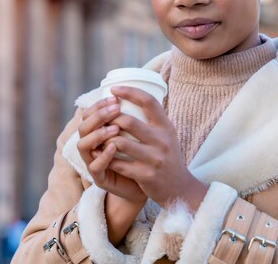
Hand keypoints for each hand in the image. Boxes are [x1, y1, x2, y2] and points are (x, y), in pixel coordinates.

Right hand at [77, 96, 146, 204]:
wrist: (154, 185)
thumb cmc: (146, 155)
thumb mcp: (143, 133)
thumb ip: (138, 115)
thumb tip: (146, 88)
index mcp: (99, 132)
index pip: (89, 114)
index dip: (98, 104)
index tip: (115, 96)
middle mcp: (92, 146)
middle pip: (83, 126)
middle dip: (98, 116)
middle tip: (115, 109)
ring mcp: (94, 162)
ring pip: (83, 145)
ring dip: (98, 134)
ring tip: (115, 128)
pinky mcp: (100, 178)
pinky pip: (95, 167)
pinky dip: (104, 155)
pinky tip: (114, 146)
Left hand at [105, 86, 207, 211]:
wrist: (178, 188)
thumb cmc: (166, 157)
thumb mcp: (166, 135)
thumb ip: (153, 120)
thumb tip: (131, 98)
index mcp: (166, 127)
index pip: (148, 102)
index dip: (130, 92)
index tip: (114, 90)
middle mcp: (162, 140)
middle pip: (129, 122)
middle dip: (110, 119)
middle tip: (102, 119)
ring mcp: (154, 159)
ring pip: (120, 143)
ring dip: (105, 140)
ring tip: (100, 138)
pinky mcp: (145, 175)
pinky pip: (119, 164)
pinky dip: (107, 158)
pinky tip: (102, 156)